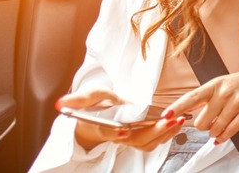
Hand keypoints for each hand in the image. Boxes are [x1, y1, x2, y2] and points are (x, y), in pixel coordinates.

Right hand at [57, 88, 183, 151]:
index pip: (106, 132)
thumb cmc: (96, 106)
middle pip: (134, 140)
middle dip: (152, 132)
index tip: (123, 130)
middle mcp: (117, 135)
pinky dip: (167, 134)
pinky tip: (177, 123)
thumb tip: (61, 103)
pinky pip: (154, 141)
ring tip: (177, 120)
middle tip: (167, 121)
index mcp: (101, 126)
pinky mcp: (140, 138)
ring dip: (163, 133)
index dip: (114, 132)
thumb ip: (78, 99)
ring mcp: (130, 138)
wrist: (103, 115)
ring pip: (147, 143)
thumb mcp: (88, 96)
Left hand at [163, 60, 238, 144]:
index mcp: (214, 84)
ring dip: (214, 132)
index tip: (166, 115)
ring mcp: (236, 102)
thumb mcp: (222, 83)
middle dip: (203, 126)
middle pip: (202, 121)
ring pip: (215, 128)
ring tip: (218, 127)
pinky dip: (223, 137)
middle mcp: (224, 92)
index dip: (177, 107)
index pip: (191, 97)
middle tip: (208, 122)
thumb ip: (207, 97)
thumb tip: (190, 113)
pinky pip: (230, 131)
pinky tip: (221, 136)